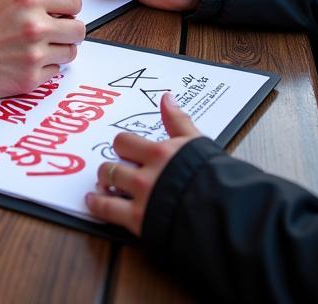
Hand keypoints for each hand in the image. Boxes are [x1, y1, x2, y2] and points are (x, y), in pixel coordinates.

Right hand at [0, 0, 84, 98]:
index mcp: (28, 1)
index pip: (73, 1)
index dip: (71, 7)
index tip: (66, 12)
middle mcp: (36, 27)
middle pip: (78, 29)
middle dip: (70, 30)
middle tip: (59, 31)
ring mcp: (35, 55)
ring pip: (70, 52)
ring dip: (60, 49)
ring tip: (44, 47)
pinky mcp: (31, 78)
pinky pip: (55, 71)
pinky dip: (47, 67)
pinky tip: (30, 61)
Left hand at [85, 93, 201, 234]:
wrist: (224, 215)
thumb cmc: (215, 180)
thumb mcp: (198, 145)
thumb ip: (178, 121)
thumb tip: (166, 98)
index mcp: (160, 153)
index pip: (124, 141)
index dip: (124, 147)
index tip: (125, 152)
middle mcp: (146, 172)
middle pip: (113, 160)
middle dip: (113, 164)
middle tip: (115, 169)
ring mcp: (140, 196)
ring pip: (108, 179)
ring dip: (104, 182)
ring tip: (104, 185)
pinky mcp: (138, 220)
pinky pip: (106, 208)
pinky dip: (96, 204)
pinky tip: (93, 201)